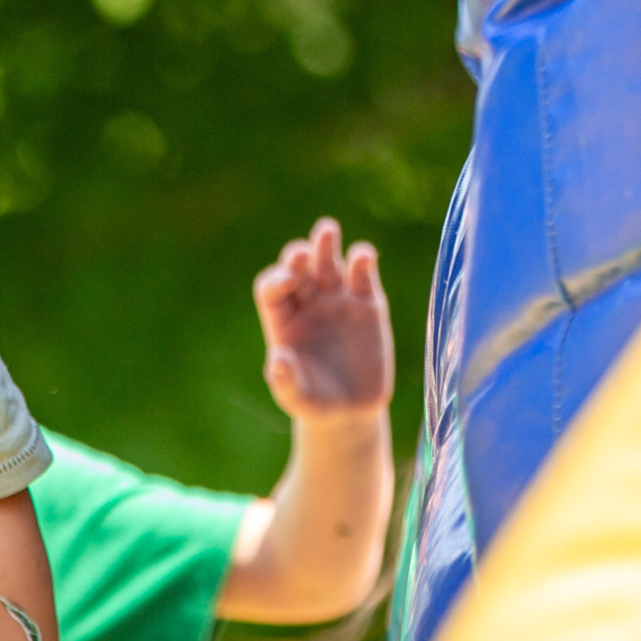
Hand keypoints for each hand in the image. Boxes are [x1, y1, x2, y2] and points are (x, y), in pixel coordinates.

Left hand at [253, 218, 393, 424]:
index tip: (287, 283)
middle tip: (302, 252)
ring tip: (326, 229)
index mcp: (282, 320)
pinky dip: (363, 263)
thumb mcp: (297, 398)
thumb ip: (286, 380)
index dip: (276, 280)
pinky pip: (364, 278)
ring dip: (326, 246)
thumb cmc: (315, 403)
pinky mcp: (368, 306)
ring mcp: (337, 301)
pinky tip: (363, 255)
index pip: (271, 288)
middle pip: (298, 268)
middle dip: (298, 256)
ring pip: (328, 264)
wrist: (351, 411)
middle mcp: (307, 304)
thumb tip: (276, 361)